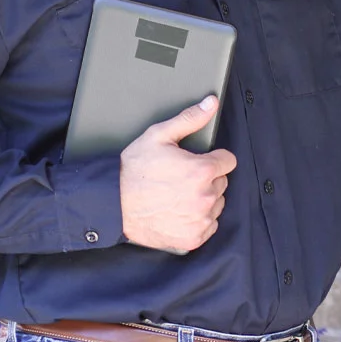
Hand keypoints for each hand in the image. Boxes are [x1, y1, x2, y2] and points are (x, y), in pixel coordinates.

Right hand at [119, 95, 234, 252]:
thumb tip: (210, 103)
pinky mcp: (193, 238)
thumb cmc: (133, 170)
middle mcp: (205, 197)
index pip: (228, 161)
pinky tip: (179, 212)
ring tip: (178, 195)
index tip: (199, 161)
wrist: (112, 205)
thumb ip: (189, 119)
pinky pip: (209, 225)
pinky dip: (198, 220)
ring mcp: (200, 220)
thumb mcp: (158, 136)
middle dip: (207, 178)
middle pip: (222, 182)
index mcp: (201, 170)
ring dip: (204, 199)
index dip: (213, 158)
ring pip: (216, 204)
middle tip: (181, 178)